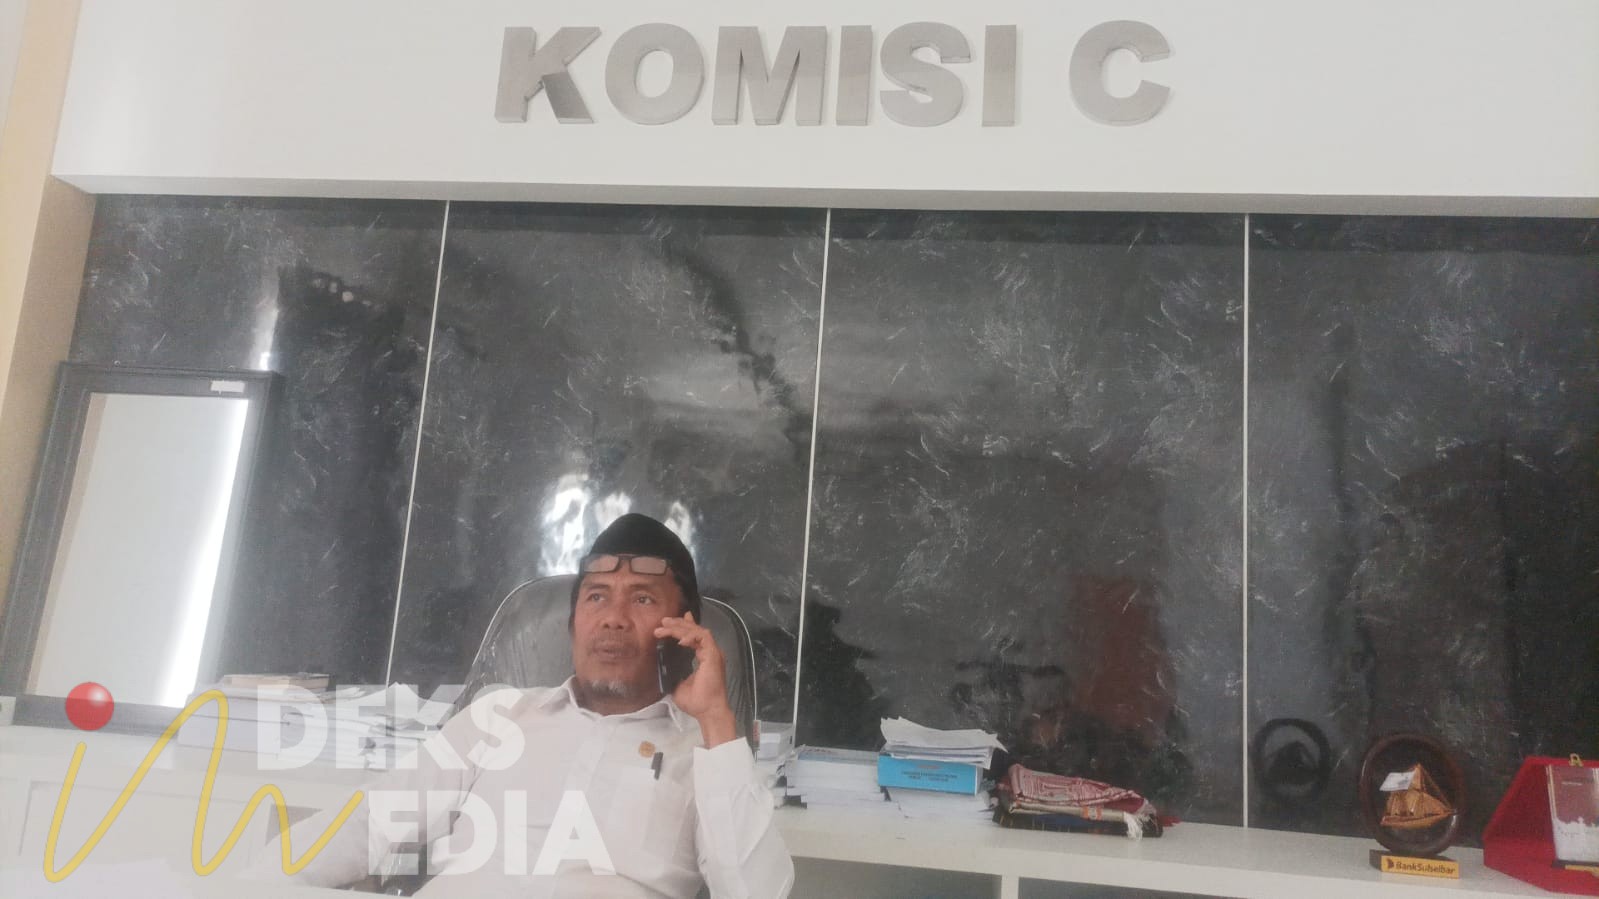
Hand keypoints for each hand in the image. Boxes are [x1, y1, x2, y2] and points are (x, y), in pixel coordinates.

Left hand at [654, 612, 738, 746]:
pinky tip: (679, 640)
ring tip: (666, 626)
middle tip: (663, 621)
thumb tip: (663, 667)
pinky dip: (691, 636)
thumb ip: (674, 672)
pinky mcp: (713, 655)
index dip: (682, 627)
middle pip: (695, 630)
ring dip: (682, 627)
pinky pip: (703, 638)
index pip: (694, 636)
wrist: (707, 711)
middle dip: (678, 624)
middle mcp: (709, 652)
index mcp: (703, 657)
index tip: (666, 625)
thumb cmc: (696, 701)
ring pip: (698, 631)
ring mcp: (713, 653)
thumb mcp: (678, 684)